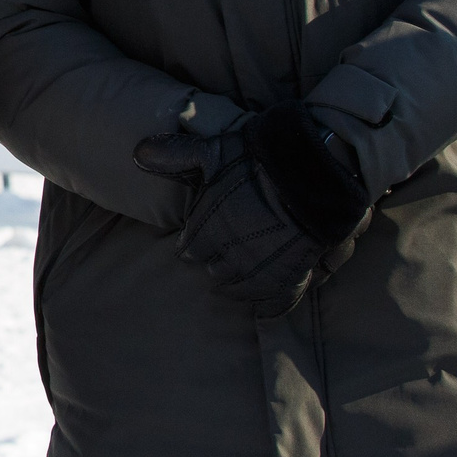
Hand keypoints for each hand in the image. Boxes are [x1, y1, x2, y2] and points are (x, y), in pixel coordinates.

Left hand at [133, 101, 369, 317]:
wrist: (317, 172)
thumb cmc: (261, 160)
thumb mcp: (214, 152)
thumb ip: (175, 156)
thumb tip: (138, 154)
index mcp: (206, 231)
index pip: (189, 250)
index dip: (197, 240)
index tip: (205, 233)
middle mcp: (229, 257)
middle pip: (213, 270)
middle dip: (218, 259)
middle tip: (231, 245)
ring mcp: (259, 273)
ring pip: (238, 289)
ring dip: (239, 279)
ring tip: (248, 264)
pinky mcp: (290, 281)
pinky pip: (273, 305)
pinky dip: (269, 303)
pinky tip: (267, 296)